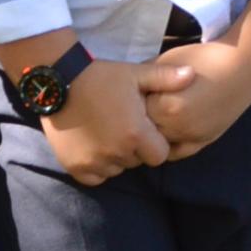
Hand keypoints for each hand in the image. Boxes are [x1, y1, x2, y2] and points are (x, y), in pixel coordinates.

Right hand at [40, 58, 170, 187]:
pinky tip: (93, 145)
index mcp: (135, 133)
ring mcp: (94, 162)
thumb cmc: (101, 76)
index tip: (144, 127)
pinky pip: (95, 177)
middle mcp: (116, 153)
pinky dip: (97, 166)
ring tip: (106, 132)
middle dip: (134, 148)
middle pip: (137, 162)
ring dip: (116, 157)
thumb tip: (192, 74)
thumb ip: (165, 78)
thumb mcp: (135, 74)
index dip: (155, 142)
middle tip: (123, 126)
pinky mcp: (75, 167)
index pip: (159, 155)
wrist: (58, 81)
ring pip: (117, 169)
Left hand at [139, 33, 250, 157]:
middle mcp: (178, 128)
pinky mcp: (204, 142)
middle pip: (145, 130)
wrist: (244, 67)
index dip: (133, 101)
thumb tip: (130, 85)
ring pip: (159, 144)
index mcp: (167, 107)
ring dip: (154, 132)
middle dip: (142, 118)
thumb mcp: (170, 61)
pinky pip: (177, 152)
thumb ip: (148, 76)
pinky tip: (167, 130)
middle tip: (144, 103)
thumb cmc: (206, 58)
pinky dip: (168, 145)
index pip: (135, 112)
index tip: (135, 92)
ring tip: (156, 115)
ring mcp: (192, 138)